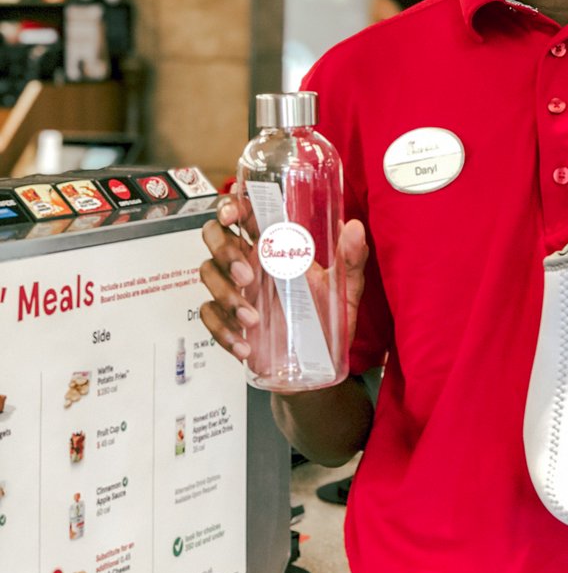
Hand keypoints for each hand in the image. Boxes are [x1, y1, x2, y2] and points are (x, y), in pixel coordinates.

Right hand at [199, 194, 369, 362]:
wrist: (318, 366)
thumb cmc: (328, 319)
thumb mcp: (346, 287)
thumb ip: (351, 258)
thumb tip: (355, 228)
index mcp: (277, 245)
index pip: (246, 213)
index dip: (231, 206)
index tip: (231, 215)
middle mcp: (252, 262)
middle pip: (216, 236)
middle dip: (224, 250)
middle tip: (246, 275)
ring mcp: (238, 290)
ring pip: (209, 273)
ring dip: (226, 295)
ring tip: (253, 319)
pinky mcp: (230, 320)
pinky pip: (210, 315)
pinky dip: (222, 330)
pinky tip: (244, 345)